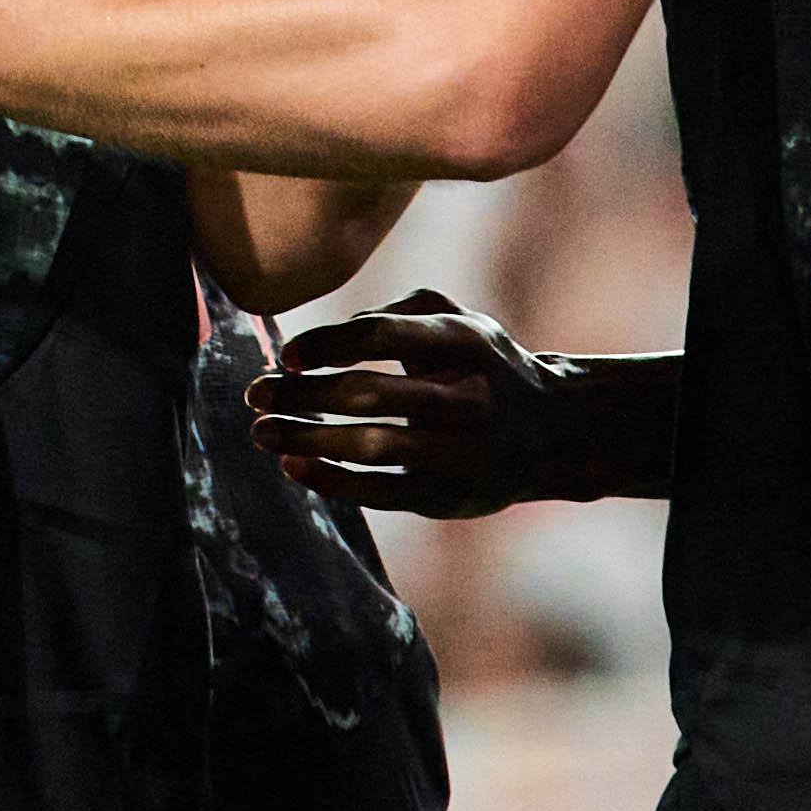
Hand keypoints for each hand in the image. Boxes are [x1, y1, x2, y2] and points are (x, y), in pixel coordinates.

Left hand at [248, 289, 592, 515]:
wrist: (553, 433)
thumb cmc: (486, 365)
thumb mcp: (460, 322)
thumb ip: (397, 314)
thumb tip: (332, 334)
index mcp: (467, 343)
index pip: (387, 337)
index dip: (330, 344)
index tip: (287, 355)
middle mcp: (466, 398)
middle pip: (368, 395)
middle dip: (303, 395)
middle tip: (256, 393)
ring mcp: (457, 451)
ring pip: (369, 445)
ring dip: (305, 439)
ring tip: (261, 431)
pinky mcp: (446, 495)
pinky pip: (378, 490)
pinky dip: (330, 479)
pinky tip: (292, 466)